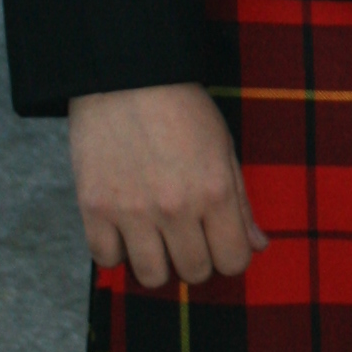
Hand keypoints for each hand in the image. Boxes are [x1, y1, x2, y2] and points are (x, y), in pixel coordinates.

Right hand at [69, 82, 266, 288]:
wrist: (124, 74)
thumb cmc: (181, 107)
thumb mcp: (223, 147)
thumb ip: (240, 203)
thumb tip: (257, 246)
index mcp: (215, 192)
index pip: (233, 262)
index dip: (229, 256)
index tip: (218, 242)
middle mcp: (176, 208)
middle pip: (194, 272)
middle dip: (195, 260)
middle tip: (185, 237)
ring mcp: (132, 210)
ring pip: (151, 276)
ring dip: (156, 264)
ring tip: (153, 239)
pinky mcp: (94, 207)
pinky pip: (106, 260)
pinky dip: (115, 253)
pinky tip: (123, 231)